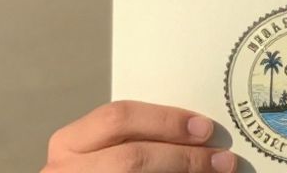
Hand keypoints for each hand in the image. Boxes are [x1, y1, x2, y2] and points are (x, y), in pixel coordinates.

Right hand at [42, 100, 239, 171]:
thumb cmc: (99, 165)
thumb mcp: (104, 147)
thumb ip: (137, 137)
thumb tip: (198, 131)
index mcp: (69, 143)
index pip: (118, 118)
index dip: (166, 121)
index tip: (204, 127)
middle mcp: (65, 170)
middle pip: (132, 157)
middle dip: (182, 156)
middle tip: (221, 158)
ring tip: (217, 172)